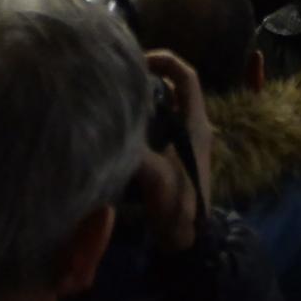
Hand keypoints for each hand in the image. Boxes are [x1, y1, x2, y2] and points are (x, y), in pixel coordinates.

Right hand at [134, 50, 213, 254]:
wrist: (188, 239)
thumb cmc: (177, 205)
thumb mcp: (154, 176)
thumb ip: (132, 150)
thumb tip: (104, 127)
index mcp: (196, 124)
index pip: (187, 77)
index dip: (166, 61)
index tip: (138, 61)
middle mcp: (195, 127)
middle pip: (176, 87)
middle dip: (151, 76)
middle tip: (122, 76)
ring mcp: (187, 141)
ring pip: (168, 105)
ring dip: (147, 97)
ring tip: (119, 95)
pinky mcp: (178, 154)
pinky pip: (162, 123)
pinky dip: (144, 117)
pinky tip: (122, 124)